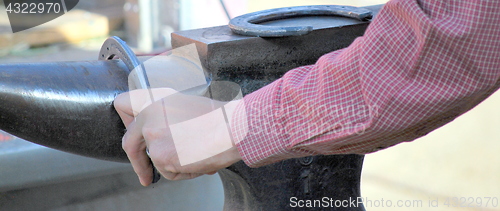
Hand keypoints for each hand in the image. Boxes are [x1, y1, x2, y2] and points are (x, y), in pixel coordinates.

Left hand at [114, 88, 241, 185]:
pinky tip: (197, 159)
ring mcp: (152, 136)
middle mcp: (148, 115)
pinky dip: (183, 172)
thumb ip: (165, 115)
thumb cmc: (219, 117)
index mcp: (155, 99)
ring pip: (155, 161)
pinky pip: (168, 172)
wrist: (232, 128)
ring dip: (173, 164)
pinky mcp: (160, 156)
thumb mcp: (186, 104)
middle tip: (144, 173)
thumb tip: (160, 135)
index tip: (133, 132)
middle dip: (137, 162)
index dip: (126, 121)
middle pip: (129, 142)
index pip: (122, 104)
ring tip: (196, 153)